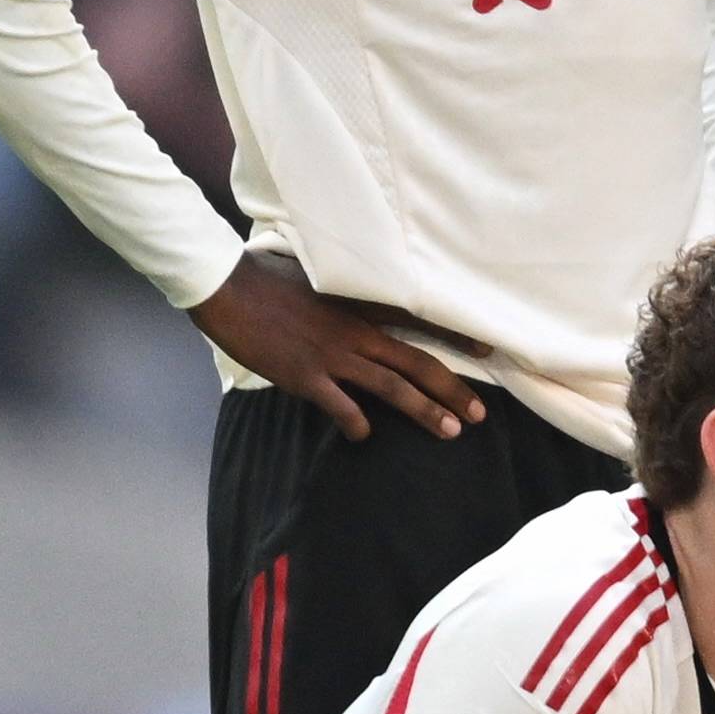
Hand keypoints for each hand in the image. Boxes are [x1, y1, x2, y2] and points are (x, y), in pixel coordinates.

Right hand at [197, 251, 482, 441]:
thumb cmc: (267, 279)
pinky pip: (341, 406)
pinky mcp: (305, 376)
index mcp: (360, 303)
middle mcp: (355, 330)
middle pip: (417, 362)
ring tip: (450, 431)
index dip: (456, 336)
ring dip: (425, 411)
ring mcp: (332, 354)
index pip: (421, 319)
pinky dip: (357, 424)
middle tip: (479, 414)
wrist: (227, 287)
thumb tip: (360, 307)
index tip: (487, 351)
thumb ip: (345, 296)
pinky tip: (364, 435)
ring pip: (392, 387)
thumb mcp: (318, 278)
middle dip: (452, 390)